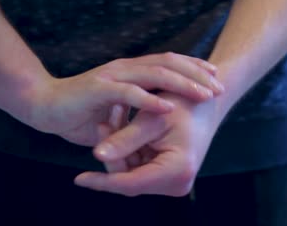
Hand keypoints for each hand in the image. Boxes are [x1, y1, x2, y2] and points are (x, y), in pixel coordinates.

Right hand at [26, 53, 223, 145]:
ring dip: (182, 84)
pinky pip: (130, 94)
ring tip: (204, 94)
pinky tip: (169, 107)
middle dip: (196, 74)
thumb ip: (134, 116)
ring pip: (155, 74)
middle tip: (219, 86)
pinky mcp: (99, 89)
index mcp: (130, 71)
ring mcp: (113, 76)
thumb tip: (153, 126)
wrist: (43, 108)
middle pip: (168, 64)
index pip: (168, 63)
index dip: (192, 68)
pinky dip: (151, 100)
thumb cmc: (79, 112)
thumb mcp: (115, 114)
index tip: (214, 78)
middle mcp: (125, 68)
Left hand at [74, 92, 220, 195]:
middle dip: (113, 153)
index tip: (79, 180)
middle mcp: (177, 182)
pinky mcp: (169, 173)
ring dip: (120, 147)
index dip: (103, 182)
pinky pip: (140, 165)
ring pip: (132, 171)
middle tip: (102, 122)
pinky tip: (125, 124)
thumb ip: (125, 139)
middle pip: (130, 178)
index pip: (131, 183)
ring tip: (115, 115)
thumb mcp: (152, 119)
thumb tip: (97, 155)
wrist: (208, 102)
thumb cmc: (185, 104)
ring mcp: (173, 179)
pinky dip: (130, 147)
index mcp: (177, 170)